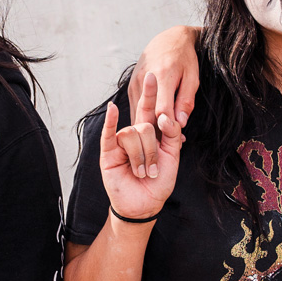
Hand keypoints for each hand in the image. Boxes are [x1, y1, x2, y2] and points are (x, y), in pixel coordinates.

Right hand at [100, 93, 181, 218]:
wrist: (145, 205)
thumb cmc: (159, 183)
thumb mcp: (173, 157)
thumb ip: (170, 134)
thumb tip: (162, 116)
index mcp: (151, 133)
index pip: (152, 108)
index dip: (153, 92)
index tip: (155, 75)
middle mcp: (135, 134)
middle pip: (145, 125)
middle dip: (153, 151)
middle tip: (153, 171)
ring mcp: (121, 141)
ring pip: (133, 134)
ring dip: (140, 158)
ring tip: (141, 174)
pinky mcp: (108, 151)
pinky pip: (109, 133)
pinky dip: (110, 121)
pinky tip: (112, 109)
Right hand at [124, 27, 201, 176]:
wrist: (167, 40)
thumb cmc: (184, 58)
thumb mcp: (192, 77)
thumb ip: (186, 100)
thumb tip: (180, 124)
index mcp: (163, 77)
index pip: (162, 111)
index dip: (169, 128)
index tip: (178, 141)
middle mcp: (144, 82)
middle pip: (146, 116)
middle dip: (157, 135)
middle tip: (170, 150)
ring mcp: (134, 85)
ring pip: (138, 116)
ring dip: (148, 131)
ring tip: (162, 146)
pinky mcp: (131, 88)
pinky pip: (135, 110)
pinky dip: (144, 122)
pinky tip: (155, 132)